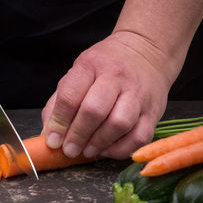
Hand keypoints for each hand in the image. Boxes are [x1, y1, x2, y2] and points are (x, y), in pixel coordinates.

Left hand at [42, 32, 172, 158]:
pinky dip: (122, 149)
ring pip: (118, 124)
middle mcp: (115, 77)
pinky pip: (140, 137)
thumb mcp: (78, 74)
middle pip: (94, 111)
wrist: (146, 51)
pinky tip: (108, 150)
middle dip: (78, 136)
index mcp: (90, 65)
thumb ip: (60, 102)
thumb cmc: (105, 67)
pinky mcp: (153, 110)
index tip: (54, 141)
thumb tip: (49, 135)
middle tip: (69, 149)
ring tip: (87, 151)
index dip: (59, 123)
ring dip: (99, 143)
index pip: (70, 96)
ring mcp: (137, 94)